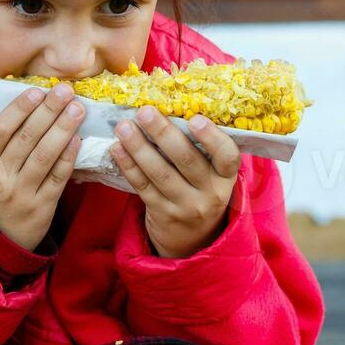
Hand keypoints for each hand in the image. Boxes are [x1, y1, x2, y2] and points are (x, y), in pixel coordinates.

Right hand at [0, 82, 82, 252]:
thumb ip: (0, 148)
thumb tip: (27, 110)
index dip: (18, 109)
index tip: (36, 91)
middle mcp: (0, 179)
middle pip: (25, 139)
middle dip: (47, 112)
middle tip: (65, 91)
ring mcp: (21, 194)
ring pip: (43, 156)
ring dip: (62, 129)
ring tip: (77, 109)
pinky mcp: (41, 208)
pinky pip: (57, 179)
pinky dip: (68, 158)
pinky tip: (78, 140)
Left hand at [110, 108, 239, 258]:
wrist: (192, 240)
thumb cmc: (199, 190)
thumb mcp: (211, 175)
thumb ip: (199, 149)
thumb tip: (169, 105)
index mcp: (226, 177)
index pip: (228, 157)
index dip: (212, 137)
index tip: (195, 118)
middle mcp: (210, 193)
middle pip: (187, 161)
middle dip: (163, 134)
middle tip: (144, 111)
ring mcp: (185, 206)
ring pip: (160, 174)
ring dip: (139, 147)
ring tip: (123, 127)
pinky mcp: (162, 214)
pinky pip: (142, 187)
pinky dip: (128, 166)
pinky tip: (116, 148)